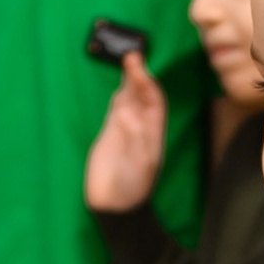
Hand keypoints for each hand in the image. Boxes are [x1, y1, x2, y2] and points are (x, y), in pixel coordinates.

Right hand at [83, 51, 167, 212]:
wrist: (114, 207)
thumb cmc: (131, 188)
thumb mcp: (139, 165)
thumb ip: (134, 139)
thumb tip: (127, 113)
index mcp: (153, 134)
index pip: (154, 102)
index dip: (150, 84)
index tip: (142, 69)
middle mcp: (140, 128)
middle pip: (142, 97)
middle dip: (139, 76)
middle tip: (133, 56)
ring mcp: (124, 130)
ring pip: (128, 100)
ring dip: (129, 82)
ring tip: (127, 61)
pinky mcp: (108, 135)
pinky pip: (115, 112)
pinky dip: (118, 98)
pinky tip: (120, 86)